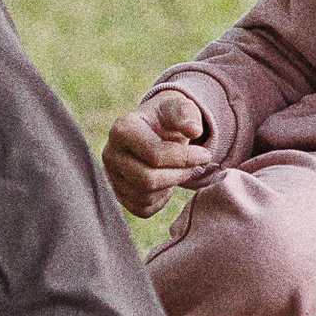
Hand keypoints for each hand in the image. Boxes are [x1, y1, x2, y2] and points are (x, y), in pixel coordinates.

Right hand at [103, 86, 214, 214]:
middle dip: (178, 175)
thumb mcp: (179, 107)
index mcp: (122, 129)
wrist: (155, 129)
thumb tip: (194, 130)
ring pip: (145, 196)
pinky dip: (161, 200)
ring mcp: (112, 176)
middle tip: (194, 166)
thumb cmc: (168, 117)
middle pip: (147, 180)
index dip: (184, 158)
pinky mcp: (119, 194)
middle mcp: (110, 154)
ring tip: (179, 169)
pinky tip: (167, 181)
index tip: (205, 154)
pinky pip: (143, 209)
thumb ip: (187, 114)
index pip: (154, 154)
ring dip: (171, 185)